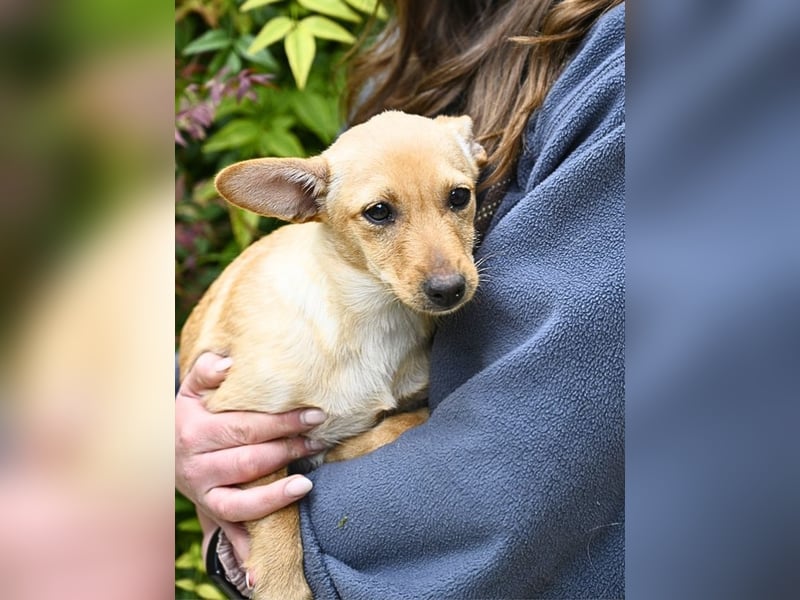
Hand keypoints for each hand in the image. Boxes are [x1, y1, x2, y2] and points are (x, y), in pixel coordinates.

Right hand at [175, 352, 327, 563]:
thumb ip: (207, 372)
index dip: (282, 422)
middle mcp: (197, 467)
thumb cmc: (189, 415)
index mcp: (195, 433)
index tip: (314, 415)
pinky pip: (229, 531)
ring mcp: (202, 494)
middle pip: (249, 461)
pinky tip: (264, 558)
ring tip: (306, 484)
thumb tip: (228, 363)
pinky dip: (245, 546)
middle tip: (318, 441)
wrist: (158, 450)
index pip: (246, 427)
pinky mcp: (209, 512)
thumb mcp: (192, 391)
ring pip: (240, 501)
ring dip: (275, 496)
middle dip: (288, 450)